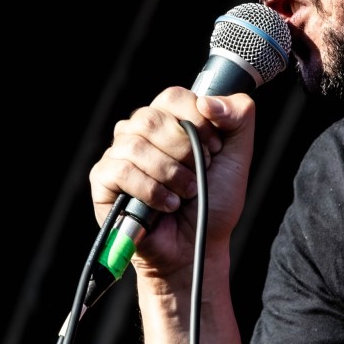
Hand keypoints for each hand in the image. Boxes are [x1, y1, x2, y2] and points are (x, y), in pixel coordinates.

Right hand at [88, 86, 256, 279]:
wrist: (198, 246)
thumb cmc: (214, 200)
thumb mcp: (239, 154)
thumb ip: (239, 115)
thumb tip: (208, 101)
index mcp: (169, 118)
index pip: (173, 96)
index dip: (197, 121)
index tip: (214, 149)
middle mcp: (140, 131)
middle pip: (152, 117)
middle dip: (185, 151)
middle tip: (199, 174)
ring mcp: (119, 153)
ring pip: (136, 144)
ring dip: (171, 174)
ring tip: (185, 193)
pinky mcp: (103, 180)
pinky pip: (121, 170)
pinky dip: (151, 190)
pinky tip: (166, 205)